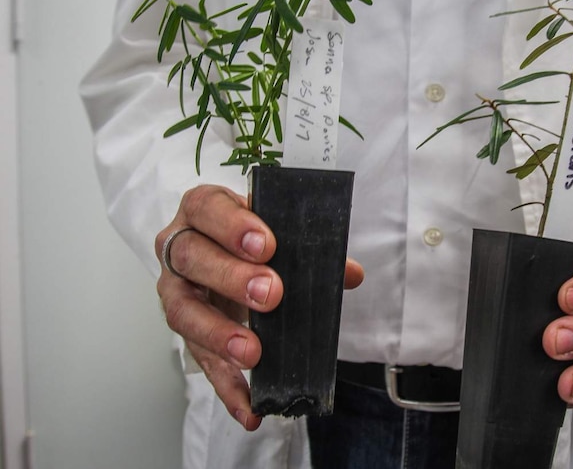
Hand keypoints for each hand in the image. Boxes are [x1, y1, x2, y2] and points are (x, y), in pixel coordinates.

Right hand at [154, 185, 363, 429]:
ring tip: (252, 353)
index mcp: (202, 210)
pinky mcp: (186, 332)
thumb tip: (350, 274)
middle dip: (232, 277)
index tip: (267, 244)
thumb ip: (309, 248)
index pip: (209, 209)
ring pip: (184, 310)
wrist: (220, 249)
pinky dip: (226, 387)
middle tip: (270, 294)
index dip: (233, 226)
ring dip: (219, 334)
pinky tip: (249, 408)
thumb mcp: (276, 230)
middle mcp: (179, 247)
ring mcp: (177, 290)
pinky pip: (201, 361)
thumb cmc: (249, 235)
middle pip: (192, 258)